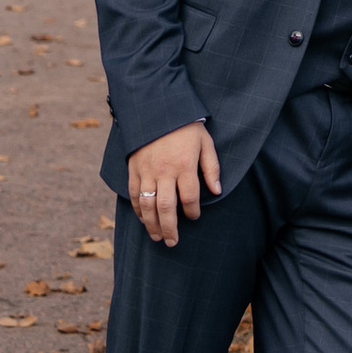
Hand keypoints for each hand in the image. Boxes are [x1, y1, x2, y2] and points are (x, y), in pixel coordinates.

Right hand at [126, 120, 220, 247]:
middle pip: (167, 208)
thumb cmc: (186, 127)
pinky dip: (138, 210)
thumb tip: (217, 191)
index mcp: (184, 165)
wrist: (158, 109)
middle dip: (170, 228)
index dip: (193, 211)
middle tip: (172, 242)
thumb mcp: (205, 142)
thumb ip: (212, 167)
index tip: (195, 216)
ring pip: (148, 205)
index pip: (189, 197)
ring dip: (152, 225)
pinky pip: (134, 194)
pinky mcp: (134, 169)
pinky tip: (143, 219)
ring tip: (157, 237)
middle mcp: (164, 171)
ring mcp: (147, 171)